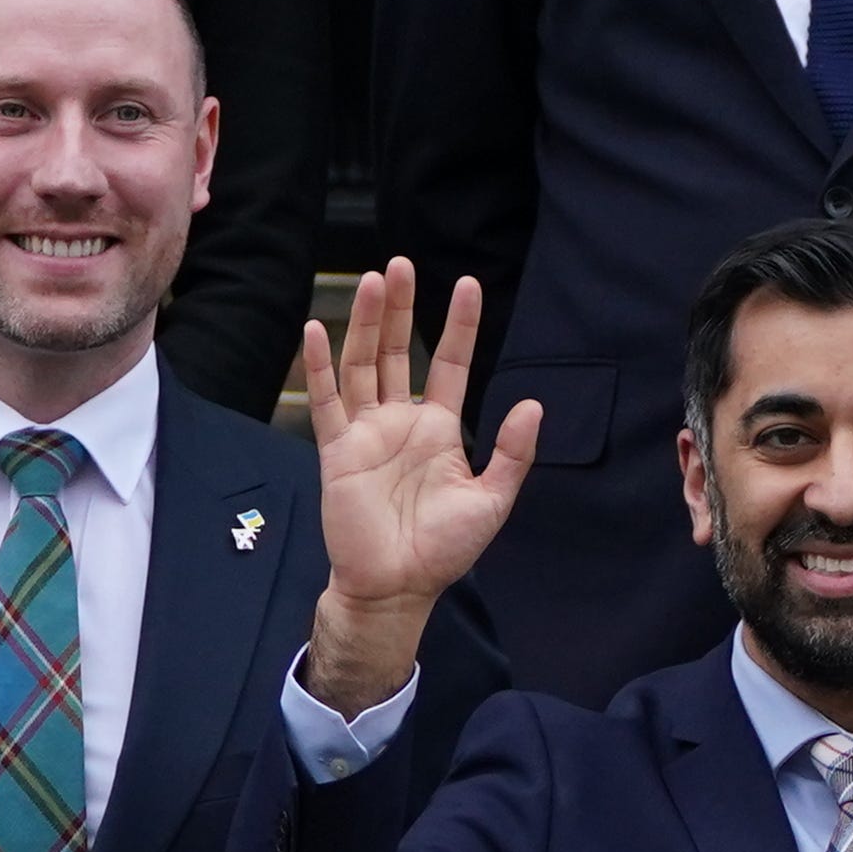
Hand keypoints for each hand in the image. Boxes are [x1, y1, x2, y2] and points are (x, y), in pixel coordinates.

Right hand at [294, 259, 538, 712]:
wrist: (398, 587)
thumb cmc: (444, 550)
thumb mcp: (492, 500)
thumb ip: (512, 453)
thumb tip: (534, 404)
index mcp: (439, 429)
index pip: (447, 363)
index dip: (457, 325)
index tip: (467, 284)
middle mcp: (401, 422)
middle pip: (397, 351)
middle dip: (401, 307)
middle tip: (400, 264)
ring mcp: (366, 432)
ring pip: (363, 364)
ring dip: (366, 322)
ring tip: (372, 280)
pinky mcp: (337, 450)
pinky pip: (327, 400)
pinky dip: (321, 366)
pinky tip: (318, 329)